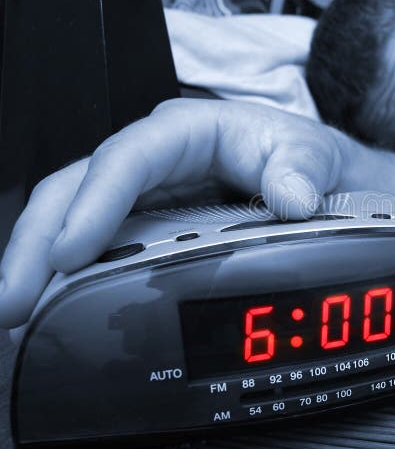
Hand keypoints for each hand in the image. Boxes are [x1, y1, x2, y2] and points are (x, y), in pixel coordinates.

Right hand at [0, 98, 345, 327]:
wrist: (310, 177)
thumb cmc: (297, 156)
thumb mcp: (308, 153)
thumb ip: (301, 170)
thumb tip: (293, 197)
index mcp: (185, 132)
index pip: (127, 159)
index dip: (94, 202)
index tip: (71, 249)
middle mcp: (152, 162)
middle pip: (76, 190)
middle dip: (37, 243)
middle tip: (14, 300)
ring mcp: (142, 197)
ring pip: (71, 221)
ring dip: (39, 268)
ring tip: (16, 315)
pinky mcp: (143, 228)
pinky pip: (95, 249)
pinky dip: (68, 280)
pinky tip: (53, 310)